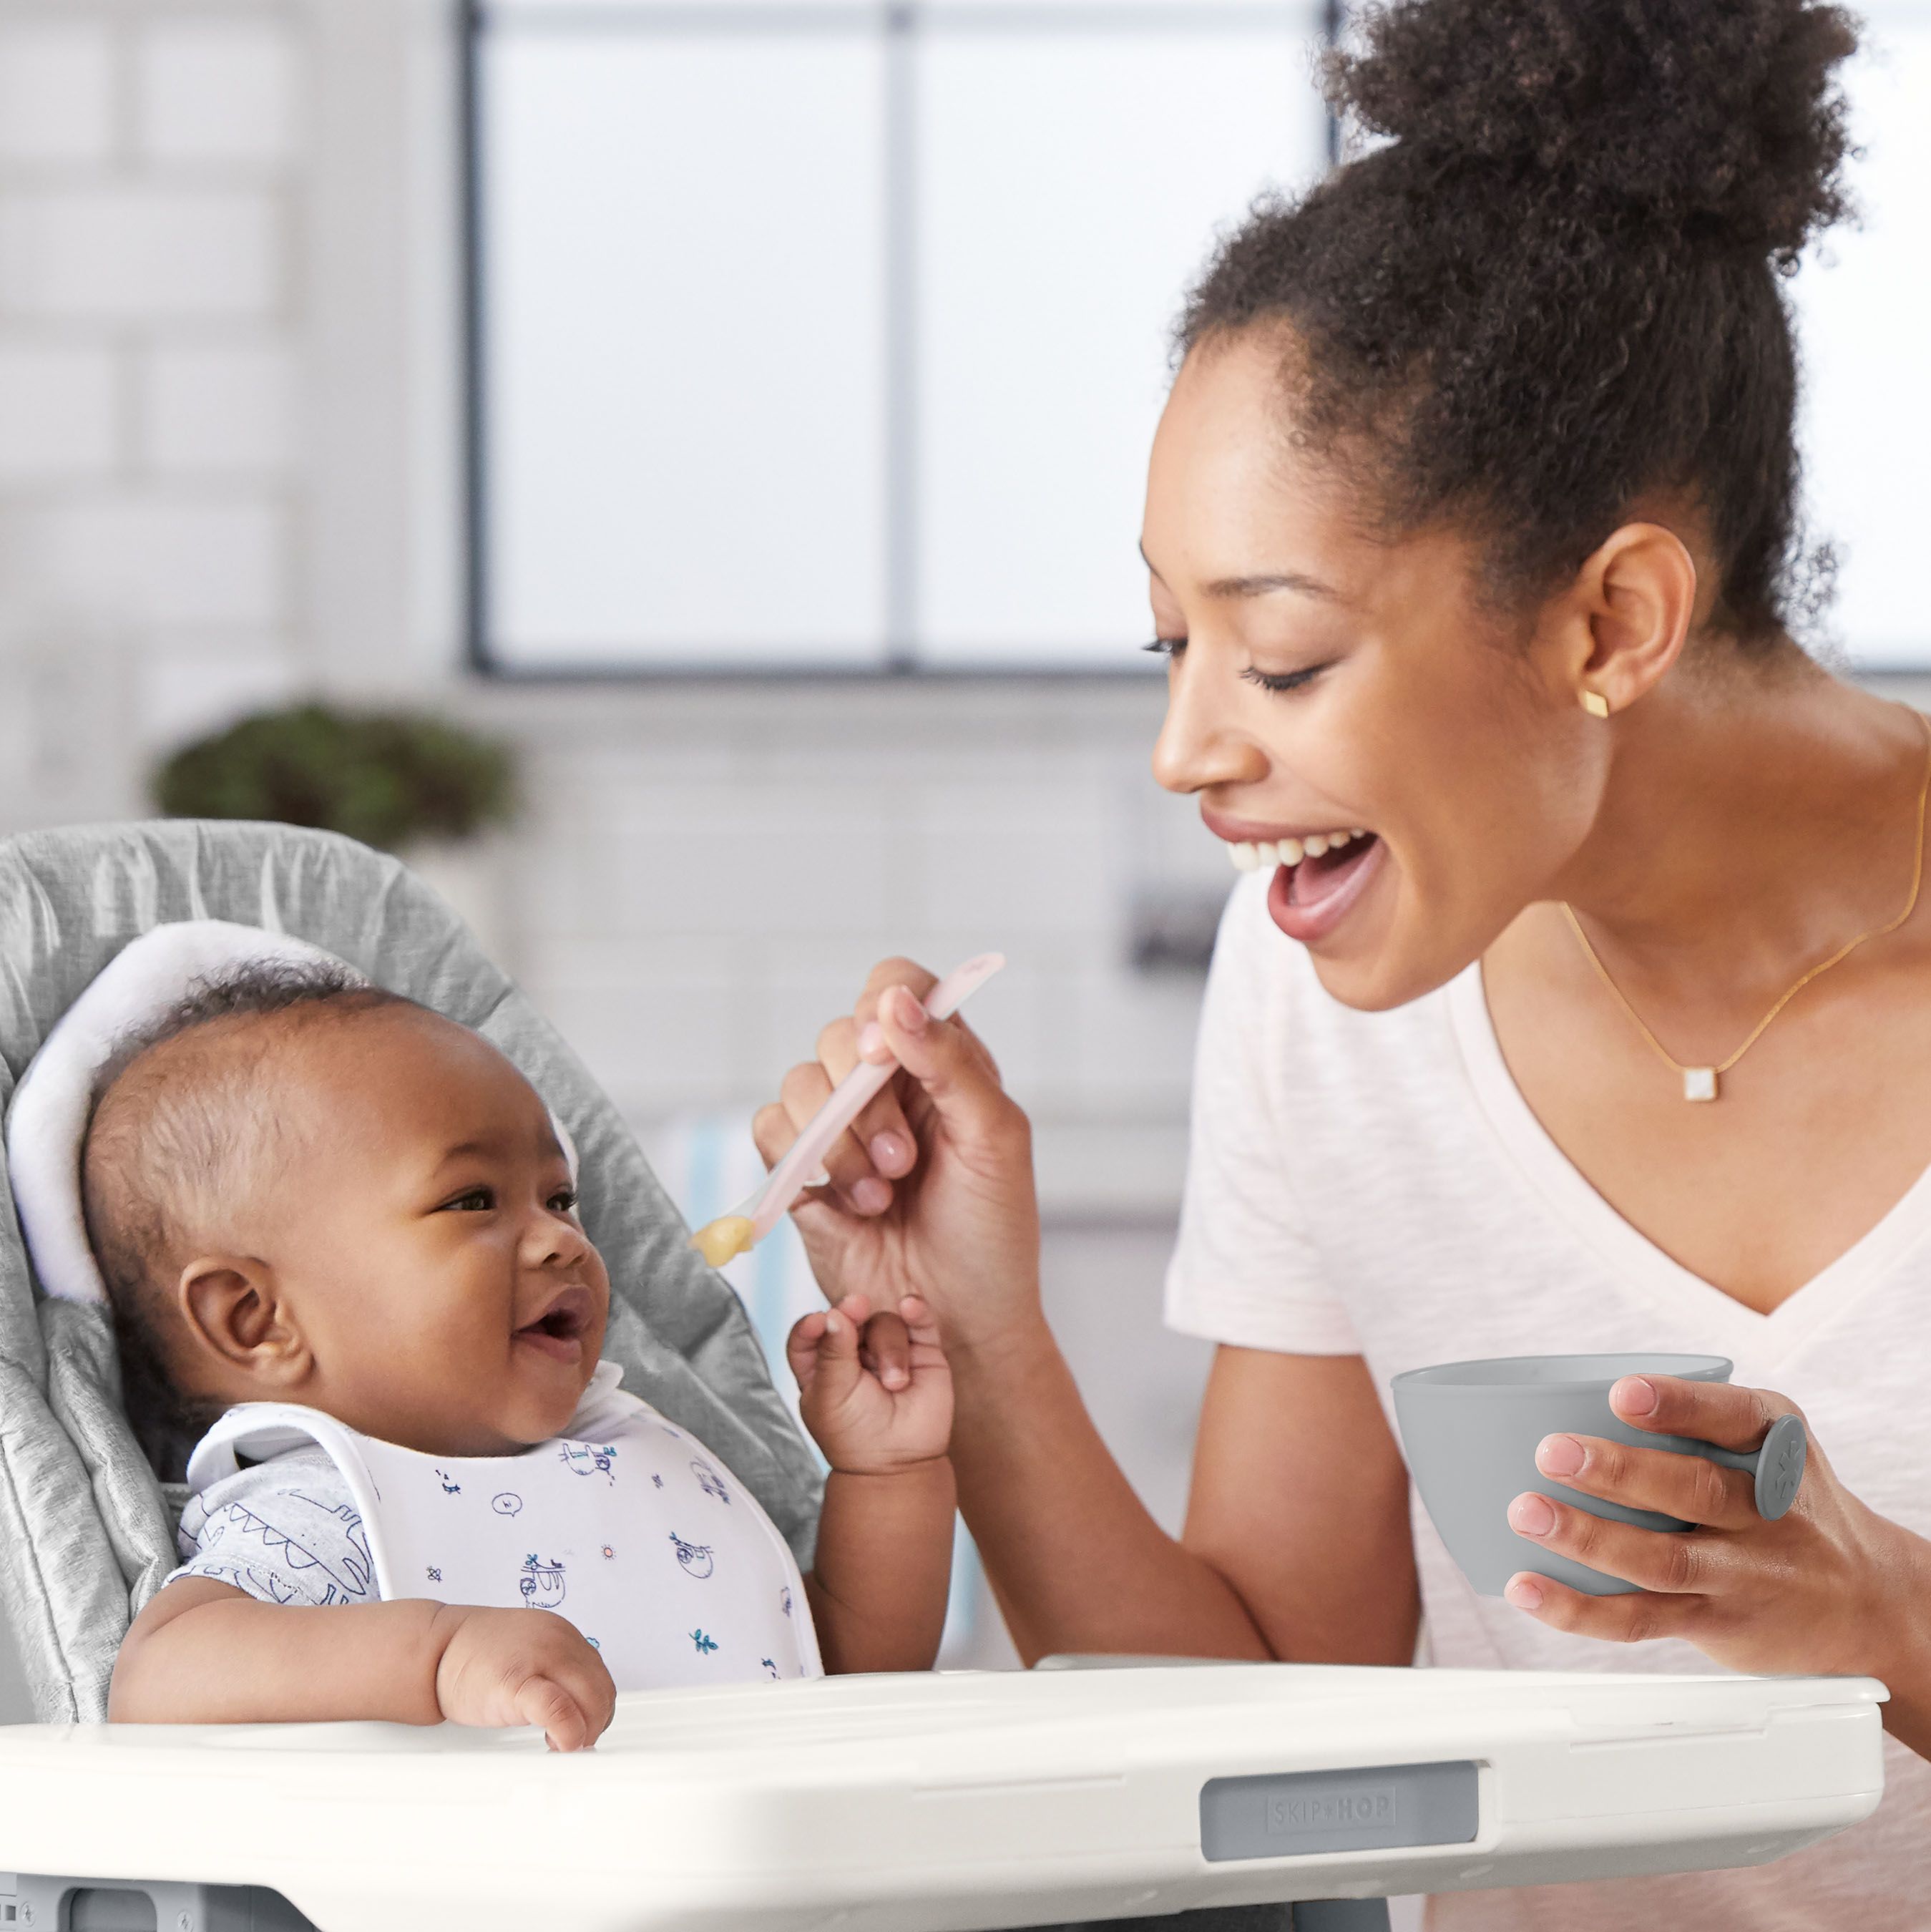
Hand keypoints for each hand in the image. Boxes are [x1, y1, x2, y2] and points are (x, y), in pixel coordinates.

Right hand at [434, 1605, 615, 1751]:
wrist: (437, 1647)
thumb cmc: (477, 1655)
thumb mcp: (531, 1652)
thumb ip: (558, 1671)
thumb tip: (581, 1710)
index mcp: (563, 1634)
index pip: (600, 1676)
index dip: (598, 1709)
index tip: (587, 1729)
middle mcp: (558, 1641)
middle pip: (600, 1689)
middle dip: (594, 1724)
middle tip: (576, 1743)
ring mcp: (539, 1659)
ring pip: (588, 1698)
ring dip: (583, 1730)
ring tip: (560, 1742)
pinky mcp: (515, 1683)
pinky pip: (557, 1708)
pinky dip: (567, 1731)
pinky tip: (557, 1743)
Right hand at [752, 960, 1043, 1359]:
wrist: (955, 1319)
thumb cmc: (991, 1232)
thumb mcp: (995, 1140)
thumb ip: (950, 1064)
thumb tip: (897, 1004)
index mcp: (943, 1061)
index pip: (898, 987)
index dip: (882, 1004)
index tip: (883, 1052)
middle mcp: (888, 1084)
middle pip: (840, 1034)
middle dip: (865, 1100)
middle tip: (904, 1162)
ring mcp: (842, 1125)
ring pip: (800, 1082)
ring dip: (839, 1143)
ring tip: (882, 1195)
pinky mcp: (802, 1168)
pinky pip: (770, 1129)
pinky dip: (801, 1162)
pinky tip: (847, 1204)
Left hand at [789, 1292, 952, 1473]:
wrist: (898, 1463)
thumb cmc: (856, 1436)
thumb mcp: (832, 1396)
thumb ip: (832, 1353)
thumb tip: (834, 1313)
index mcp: (821, 1366)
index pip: (810, 1334)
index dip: (812, 1325)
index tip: (818, 1322)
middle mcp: (854, 1354)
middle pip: (850, 1319)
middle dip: (853, 1315)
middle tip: (855, 1309)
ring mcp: (888, 1351)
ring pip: (885, 1322)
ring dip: (889, 1347)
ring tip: (894, 1383)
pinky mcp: (922, 1353)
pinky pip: (919, 1322)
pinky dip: (916, 1311)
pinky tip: (909, 1306)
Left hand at [1501, 1372, 1928, 1681]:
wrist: (1868, 1602)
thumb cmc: (1786, 1503)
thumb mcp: (1771, 1444)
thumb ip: (1696, 1416)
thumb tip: (1567, 1389)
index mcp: (1777, 1447)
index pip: (1734, 1418)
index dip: (1678, 1406)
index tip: (1623, 1393)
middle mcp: (1767, 1511)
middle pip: (1693, 1490)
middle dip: (1618, 1471)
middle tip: (1552, 1451)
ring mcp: (1743, 1574)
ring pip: (1661, 1559)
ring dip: (1586, 1538)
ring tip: (1527, 1512)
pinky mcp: (1716, 1623)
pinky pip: (1642, 1619)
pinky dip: (1579, 1609)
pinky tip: (1529, 1588)